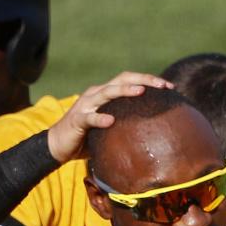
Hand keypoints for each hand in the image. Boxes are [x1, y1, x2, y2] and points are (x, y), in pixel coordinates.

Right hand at [47, 71, 170, 163]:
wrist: (56, 146)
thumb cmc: (85, 139)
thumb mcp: (108, 130)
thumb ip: (124, 125)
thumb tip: (151, 134)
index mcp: (105, 94)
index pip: (130, 81)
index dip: (149, 81)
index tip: (169, 87)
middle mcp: (96, 94)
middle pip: (122, 80)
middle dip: (143, 80)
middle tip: (162, 85)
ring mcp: (85, 105)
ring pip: (107, 92)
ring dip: (124, 91)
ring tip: (141, 92)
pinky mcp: (76, 119)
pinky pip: (90, 117)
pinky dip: (100, 118)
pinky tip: (111, 121)